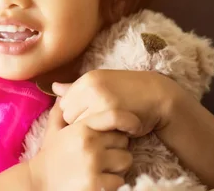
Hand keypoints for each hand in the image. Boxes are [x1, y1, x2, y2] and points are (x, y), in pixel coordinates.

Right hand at [28, 99, 139, 190]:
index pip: (115, 117)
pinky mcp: (96, 185)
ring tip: (103, 168)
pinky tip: (100, 181)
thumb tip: (59, 87)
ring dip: (118, 166)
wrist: (38, 183)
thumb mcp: (54, 131)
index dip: (129, 120)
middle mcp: (89, 144)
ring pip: (125, 161)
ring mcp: (93, 165)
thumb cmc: (50, 156)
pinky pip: (120, 180)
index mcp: (81, 128)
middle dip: (117, 147)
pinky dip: (113, 183)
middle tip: (106, 153)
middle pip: (123, 141)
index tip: (135, 126)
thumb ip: (61, 110)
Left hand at [52, 69, 182, 136]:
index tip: (88, 115)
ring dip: (88, 129)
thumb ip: (76, 87)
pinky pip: (94, 131)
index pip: (64, 102)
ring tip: (103, 127)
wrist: (159, 96)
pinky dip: (100, 134)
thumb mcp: (102, 83)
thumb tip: (54, 88)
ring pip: (79, 124)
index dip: (75, 111)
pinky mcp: (111, 114)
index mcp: (87, 78)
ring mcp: (100, 100)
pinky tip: (110, 130)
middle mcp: (91, 87)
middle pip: (68, 114)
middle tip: (97, 122)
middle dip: (79, 121)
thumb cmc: (129, 90)